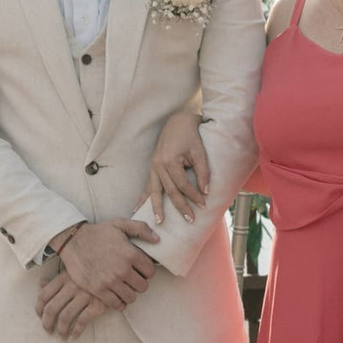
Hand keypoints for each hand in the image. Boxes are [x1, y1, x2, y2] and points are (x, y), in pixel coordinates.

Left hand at [35, 271, 106, 337]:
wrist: (117, 269)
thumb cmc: (93, 271)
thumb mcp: (74, 270)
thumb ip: (57, 278)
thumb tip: (41, 284)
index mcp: (64, 277)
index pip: (44, 295)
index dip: (39, 308)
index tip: (40, 316)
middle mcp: (72, 286)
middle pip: (51, 309)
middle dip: (47, 323)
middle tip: (48, 330)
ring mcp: (85, 295)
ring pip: (65, 317)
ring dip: (61, 330)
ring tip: (62, 335)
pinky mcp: (98, 304)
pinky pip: (83, 321)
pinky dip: (76, 331)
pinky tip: (74, 336)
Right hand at [54, 218, 160, 307]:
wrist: (72, 241)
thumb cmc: (97, 233)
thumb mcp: (120, 224)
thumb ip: (141, 229)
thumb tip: (158, 240)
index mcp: (130, 253)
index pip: (150, 271)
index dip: (147, 271)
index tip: (141, 270)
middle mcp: (122, 269)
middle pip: (143, 286)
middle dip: (139, 283)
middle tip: (132, 280)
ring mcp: (110, 281)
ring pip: (131, 297)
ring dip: (130, 294)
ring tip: (125, 288)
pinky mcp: (98, 290)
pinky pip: (116, 304)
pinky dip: (119, 303)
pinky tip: (116, 296)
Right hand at [141, 110, 209, 224]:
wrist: (177, 121)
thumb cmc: (190, 135)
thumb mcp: (199, 152)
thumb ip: (203, 172)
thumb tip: (206, 192)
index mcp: (170, 161)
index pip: (183, 185)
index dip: (194, 196)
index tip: (203, 204)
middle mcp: (158, 165)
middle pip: (170, 191)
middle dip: (180, 206)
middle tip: (189, 220)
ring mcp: (153, 166)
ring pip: (155, 191)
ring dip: (157, 207)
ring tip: (159, 222)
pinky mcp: (152, 167)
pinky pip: (147, 185)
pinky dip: (142, 198)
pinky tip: (136, 209)